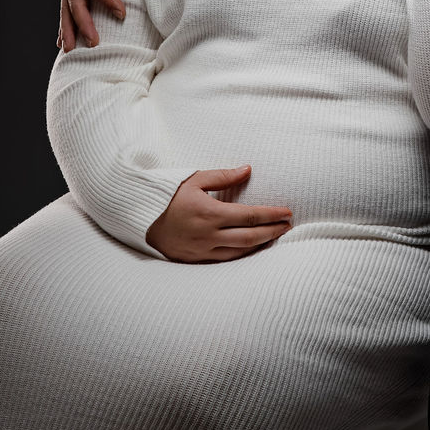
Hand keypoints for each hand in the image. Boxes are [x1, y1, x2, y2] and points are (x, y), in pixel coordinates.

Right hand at [146, 167, 292, 262]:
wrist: (141, 219)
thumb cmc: (168, 196)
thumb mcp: (194, 180)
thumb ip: (223, 176)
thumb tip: (247, 169)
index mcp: (209, 213)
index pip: (249, 216)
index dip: (271, 215)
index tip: (287, 212)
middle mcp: (208, 235)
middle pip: (249, 237)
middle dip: (272, 232)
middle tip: (288, 226)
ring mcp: (202, 251)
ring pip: (240, 252)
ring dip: (261, 244)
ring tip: (276, 236)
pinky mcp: (197, 260)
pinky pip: (226, 260)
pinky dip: (243, 254)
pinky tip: (254, 248)